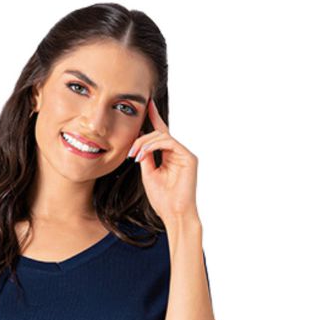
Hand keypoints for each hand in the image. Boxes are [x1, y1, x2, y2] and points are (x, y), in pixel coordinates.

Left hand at [129, 96, 198, 224]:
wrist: (174, 214)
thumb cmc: (162, 199)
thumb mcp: (148, 173)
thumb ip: (146, 156)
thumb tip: (140, 143)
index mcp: (170, 156)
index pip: (161, 133)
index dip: (154, 117)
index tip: (147, 104)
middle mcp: (179, 152)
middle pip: (159, 133)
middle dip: (141, 139)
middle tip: (130, 152)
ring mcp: (185, 154)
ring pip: (163, 136)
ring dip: (145, 143)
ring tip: (135, 156)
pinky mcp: (189, 157)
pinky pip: (169, 142)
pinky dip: (154, 146)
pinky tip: (144, 155)